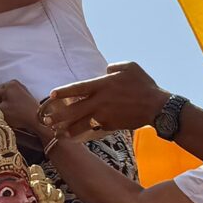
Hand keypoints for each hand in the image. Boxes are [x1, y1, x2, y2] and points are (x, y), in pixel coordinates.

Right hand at [0, 81, 47, 138]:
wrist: (39, 121)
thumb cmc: (20, 114)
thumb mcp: (0, 113)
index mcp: (8, 85)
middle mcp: (16, 85)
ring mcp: (22, 91)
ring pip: (5, 99)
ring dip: (0, 107)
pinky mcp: (27, 99)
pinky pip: (12, 102)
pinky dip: (8, 108)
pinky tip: (6, 116)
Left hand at [38, 62, 167, 139]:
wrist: (156, 107)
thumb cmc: (144, 85)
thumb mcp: (131, 67)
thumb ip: (115, 66)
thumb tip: (105, 69)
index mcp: (102, 85)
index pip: (77, 88)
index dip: (63, 92)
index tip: (51, 95)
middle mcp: (99, 101)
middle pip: (73, 110)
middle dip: (58, 116)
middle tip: (46, 120)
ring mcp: (104, 115)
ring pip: (80, 124)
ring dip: (67, 129)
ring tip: (57, 133)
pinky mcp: (110, 125)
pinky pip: (93, 129)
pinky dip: (83, 133)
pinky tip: (75, 136)